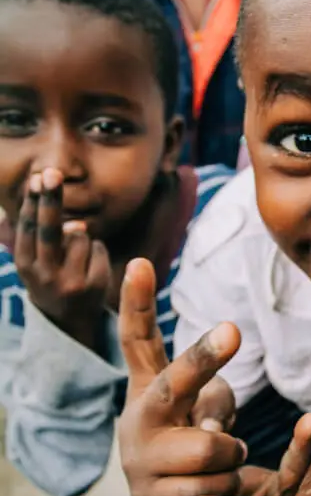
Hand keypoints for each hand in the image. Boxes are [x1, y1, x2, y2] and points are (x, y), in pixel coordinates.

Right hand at [15, 169, 110, 349]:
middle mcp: (44, 275)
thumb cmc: (51, 277)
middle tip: (52, 172)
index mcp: (26, 264)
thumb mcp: (34, 260)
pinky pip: (99, 248)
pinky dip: (97, 251)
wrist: (69, 323)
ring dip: (83, 236)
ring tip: (76, 258)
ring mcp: (70, 282)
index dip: (34, 201)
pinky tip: (90, 268)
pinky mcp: (94, 286)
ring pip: (81, 235)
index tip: (38, 177)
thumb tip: (33, 204)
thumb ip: (34, 232)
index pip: (29, 227)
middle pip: (49, 230)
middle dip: (51, 201)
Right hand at [118, 258, 246, 495]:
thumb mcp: (203, 406)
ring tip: (220, 461)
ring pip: (212, 448)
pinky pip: (213, 490)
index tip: (139, 262)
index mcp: (150, 387)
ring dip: (231, 454)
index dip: (137, 302)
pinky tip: (212, 491)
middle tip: (232, 329)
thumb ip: (211, 399)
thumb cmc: (192, 436)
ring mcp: (140, 462)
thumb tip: (211, 429)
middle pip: (175, 384)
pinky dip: (228, 489)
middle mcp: (138, 418)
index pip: (139, 339)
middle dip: (205, 357)